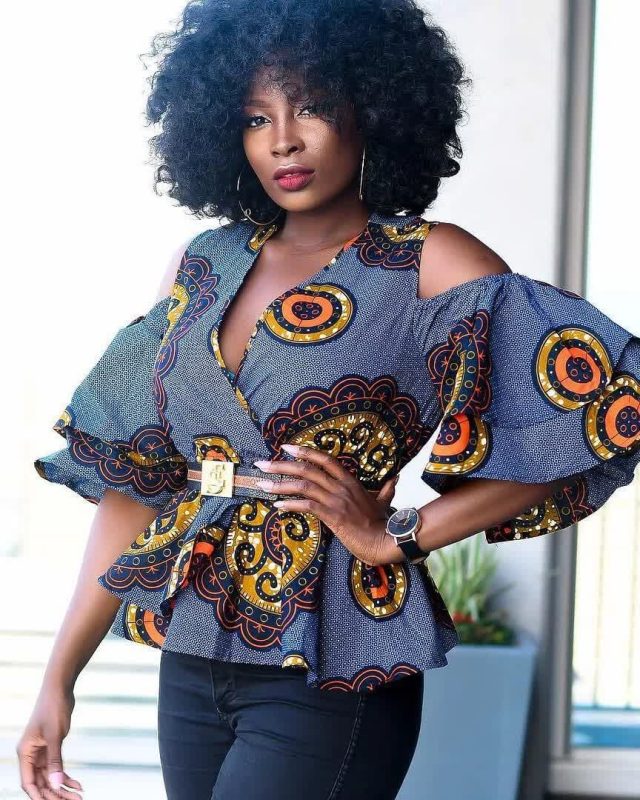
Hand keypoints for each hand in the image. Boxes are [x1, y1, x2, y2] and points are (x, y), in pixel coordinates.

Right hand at [16, 683, 82, 798]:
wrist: (60, 688)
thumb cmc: (53, 708)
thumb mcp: (55, 736)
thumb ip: (55, 761)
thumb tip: (57, 784)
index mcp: (25, 753)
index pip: (28, 783)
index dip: (39, 797)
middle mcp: (31, 755)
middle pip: (41, 783)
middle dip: (56, 794)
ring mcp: (42, 751)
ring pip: (50, 777)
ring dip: (63, 787)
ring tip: (79, 796)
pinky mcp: (52, 747)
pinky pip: (57, 767)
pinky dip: (66, 776)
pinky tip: (78, 784)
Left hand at [253, 443, 399, 565]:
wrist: (384, 540)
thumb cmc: (383, 523)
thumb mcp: (384, 501)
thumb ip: (387, 489)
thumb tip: (395, 479)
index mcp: (350, 481)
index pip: (325, 459)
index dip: (305, 451)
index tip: (286, 447)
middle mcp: (341, 487)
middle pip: (307, 469)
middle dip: (281, 465)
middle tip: (262, 464)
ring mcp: (336, 500)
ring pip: (303, 486)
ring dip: (279, 484)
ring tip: (262, 484)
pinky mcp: (332, 516)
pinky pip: (307, 506)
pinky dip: (290, 504)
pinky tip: (277, 506)